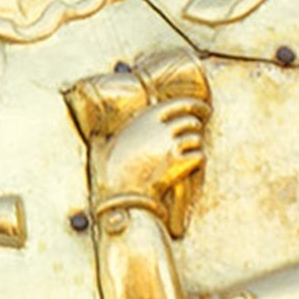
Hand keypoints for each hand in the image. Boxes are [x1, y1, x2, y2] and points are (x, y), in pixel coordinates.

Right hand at [64, 61, 208, 215]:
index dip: (195, 105)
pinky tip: (191, 165)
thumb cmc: (110, 171)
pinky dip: (197, 160)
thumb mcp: (103, 147)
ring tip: (189, 151)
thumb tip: (94, 136)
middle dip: (196, 126)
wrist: (123, 194)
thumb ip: (104, 137)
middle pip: (191, 121)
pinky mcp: (180, 164)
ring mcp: (172, 146)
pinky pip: (199, 157)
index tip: (204, 108)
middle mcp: (162, 129)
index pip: (179, 104)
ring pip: (197, 139)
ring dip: (195, 145)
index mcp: (146, 118)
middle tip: (197, 129)